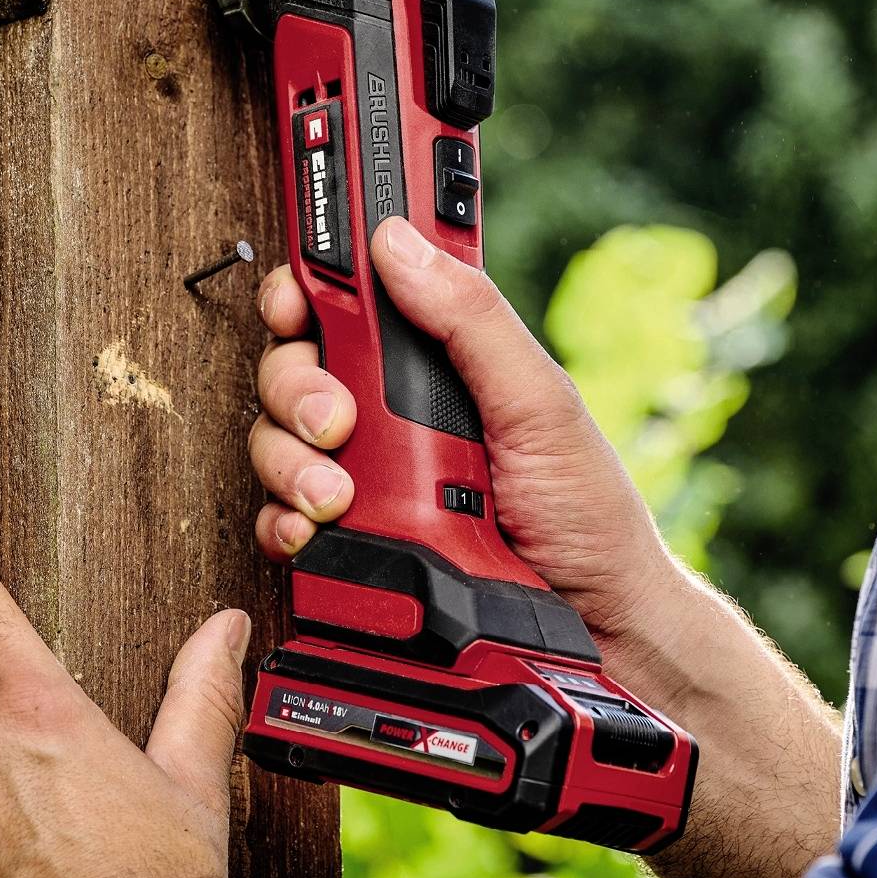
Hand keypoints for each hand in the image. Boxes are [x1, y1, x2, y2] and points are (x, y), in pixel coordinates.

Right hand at [250, 217, 841, 877]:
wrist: (599, 636)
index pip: (348, 305)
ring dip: (292, 461)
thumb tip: (401, 241)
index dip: (306, 292)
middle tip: (337, 418)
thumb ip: (472, 320)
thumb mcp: (540, 403)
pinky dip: (284, 525)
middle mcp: (391, 419)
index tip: (295, 301)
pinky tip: (316, 534)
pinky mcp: (349, 550)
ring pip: (276, 444)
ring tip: (342, 493)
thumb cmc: (589, 518)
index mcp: (438, 366)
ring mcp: (366, 485)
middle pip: (295, 369)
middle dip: (296, 386)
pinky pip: (281, 524)